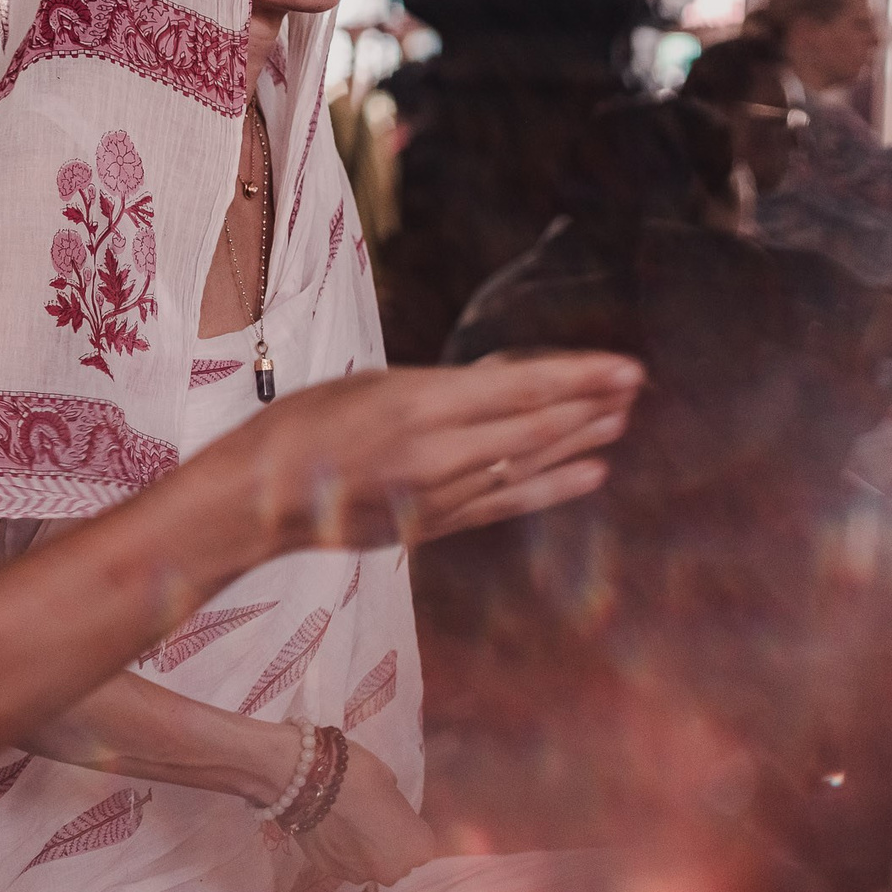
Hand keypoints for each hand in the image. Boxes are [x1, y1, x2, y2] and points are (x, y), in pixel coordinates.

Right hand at [209, 353, 643, 556]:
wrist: (257, 501)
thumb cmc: (300, 429)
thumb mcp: (369, 385)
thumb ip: (439, 389)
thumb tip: (505, 381)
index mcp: (419, 404)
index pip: (521, 389)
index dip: (580, 379)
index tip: (625, 367)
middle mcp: (439, 452)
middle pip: (536, 428)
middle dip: (590, 406)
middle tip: (634, 388)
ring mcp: (440, 494)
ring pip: (527, 464)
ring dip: (580, 442)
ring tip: (620, 423)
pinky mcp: (434, 525)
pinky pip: (506, 502)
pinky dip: (551, 487)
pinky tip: (587, 474)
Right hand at [295, 741, 433, 888]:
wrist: (309, 780)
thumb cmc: (360, 773)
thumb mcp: (391, 784)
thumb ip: (395, 808)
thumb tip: (385, 811)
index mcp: (417, 848)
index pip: (420, 844)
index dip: (405, 827)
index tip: (392, 813)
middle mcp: (393, 870)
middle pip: (395, 861)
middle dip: (385, 846)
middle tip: (367, 820)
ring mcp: (359, 875)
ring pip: (367, 866)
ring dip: (361, 852)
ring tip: (344, 826)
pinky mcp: (329, 872)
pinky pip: (341, 864)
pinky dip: (337, 851)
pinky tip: (328, 830)